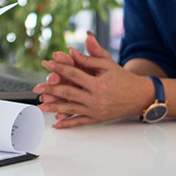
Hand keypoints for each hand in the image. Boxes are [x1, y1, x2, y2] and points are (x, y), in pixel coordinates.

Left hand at [35, 33, 156, 127]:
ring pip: (70, 109)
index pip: (74, 74)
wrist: (139, 96)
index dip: (59, 68)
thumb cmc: (122, 78)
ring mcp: (95, 110)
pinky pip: (79, 122)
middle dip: (50, 90)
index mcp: (98, 83)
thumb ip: (89, 57)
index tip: (46, 64)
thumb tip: (70, 51)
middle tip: (36, 88)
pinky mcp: (97, 119)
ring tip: (40, 106)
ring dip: (54, 108)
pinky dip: (67, 124)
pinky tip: (56, 124)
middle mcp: (96, 98)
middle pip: (68, 93)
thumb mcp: (107, 64)